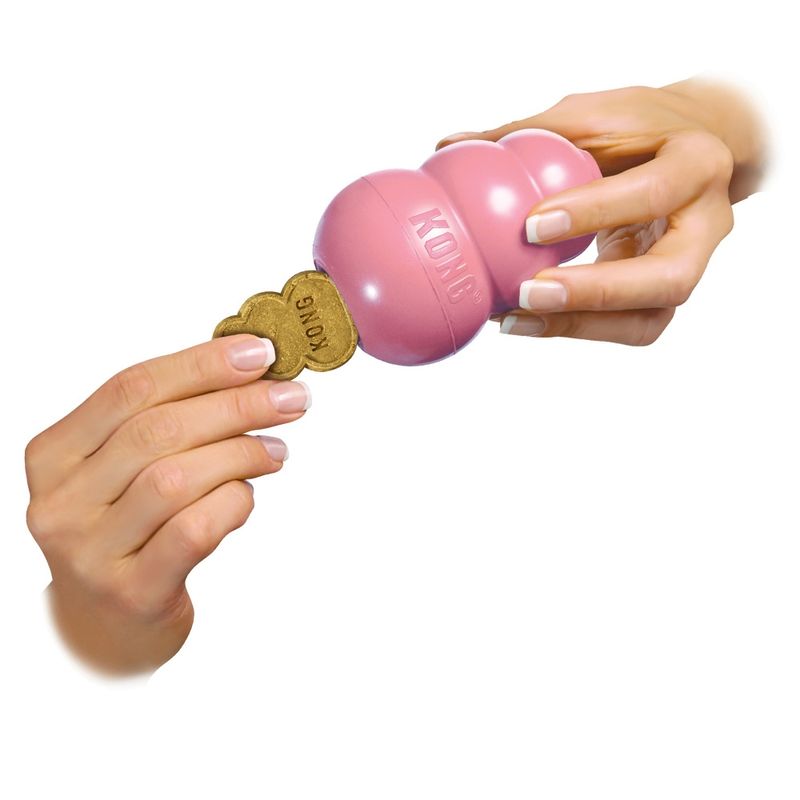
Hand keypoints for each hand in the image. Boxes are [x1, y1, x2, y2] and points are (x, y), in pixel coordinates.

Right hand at [24, 335, 310, 674]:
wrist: (107, 624)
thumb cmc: (128, 531)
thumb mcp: (125, 471)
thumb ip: (168, 421)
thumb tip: (247, 370)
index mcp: (56, 454)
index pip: (130, 389)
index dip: (201, 365)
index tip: (258, 353)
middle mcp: (62, 502)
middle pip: (157, 430)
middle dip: (236, 405)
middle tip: (289, 398)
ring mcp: (91, 552)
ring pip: (176, 478)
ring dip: (240, 454)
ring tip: (275, 451)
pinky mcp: (131, 592)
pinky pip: (193, 530)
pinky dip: (233, 503)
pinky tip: (247, 495)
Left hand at [436, 77, 768, 345]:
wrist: (696, 149)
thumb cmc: (641, 127)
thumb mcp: (594, 115)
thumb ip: (531, 132)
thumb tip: (449, 146)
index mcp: (697, 164)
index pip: (652, 192)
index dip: (593, 211)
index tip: (529, 224)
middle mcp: (708, 224)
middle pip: (669, 278)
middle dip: (595, 292)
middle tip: (529, 293)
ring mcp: (692, 267)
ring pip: (649, 319)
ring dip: (580, 326)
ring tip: (515, 319)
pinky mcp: (664, 295)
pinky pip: (628, 327)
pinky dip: (576, 329)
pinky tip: (524, 321)